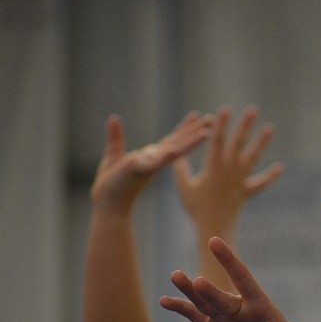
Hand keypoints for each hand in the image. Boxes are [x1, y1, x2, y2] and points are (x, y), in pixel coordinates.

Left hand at [90, 111, 211, 213]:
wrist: (108, 207)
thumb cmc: (111, 186)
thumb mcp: (113, 155)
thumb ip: (115, 137)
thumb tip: (115, 117)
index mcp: (151, 156)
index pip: (172, 138)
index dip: (184, 126)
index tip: (197, 115)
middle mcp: (155, 160)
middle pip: (179, 142)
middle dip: (195, 130)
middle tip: (212, 119)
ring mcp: (150, 166)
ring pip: (174, 152)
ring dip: (190, 143)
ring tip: (205, 133)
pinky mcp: (140, 171)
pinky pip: (154, 163)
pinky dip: (164, 157)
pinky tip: (173, 150)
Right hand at [160, 236, 300, 321]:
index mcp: (258, 304)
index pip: (242, 278)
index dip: (229, 261)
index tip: (214, 241)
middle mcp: (238, 307)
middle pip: (221, 299)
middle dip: (210, 292)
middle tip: (198, 281)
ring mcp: (223, 317)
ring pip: (203, 301)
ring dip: (189, 290)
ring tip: (175, 275)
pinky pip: (193, 316)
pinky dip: (179, 308)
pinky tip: (164, 300)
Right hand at [173, 105, 282, 235]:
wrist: (213, 226)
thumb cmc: (195, 207)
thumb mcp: (184, 185)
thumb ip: (180, 168)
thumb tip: (173, 153)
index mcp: (212, 166)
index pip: (217, 140)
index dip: (221, 124)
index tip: (225, 109)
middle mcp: (229, 170)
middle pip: (238, 142)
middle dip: (245, 125)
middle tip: (252, 109)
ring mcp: (240, 180)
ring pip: (253, 157)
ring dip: (261, 142)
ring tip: (269, 128)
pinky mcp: (247, 191)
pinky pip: (261, 183)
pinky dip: (270, 176)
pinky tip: (280, 167)